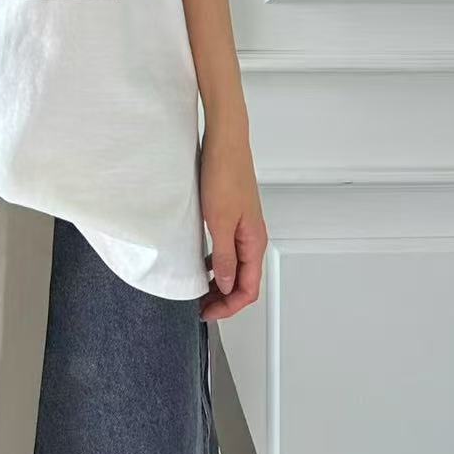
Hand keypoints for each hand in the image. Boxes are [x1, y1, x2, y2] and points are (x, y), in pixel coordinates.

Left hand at [198, 119, 267, 322]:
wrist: (225, 140)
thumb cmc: (224, 173)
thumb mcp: (219, 221)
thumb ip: (223, 256)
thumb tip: (225, 284)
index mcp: (254, 241)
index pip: (248, 289)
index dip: (229, 306)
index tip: (207, 312)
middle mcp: (253, 237)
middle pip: (244, 281)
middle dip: (224, 298)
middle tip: (200, 307)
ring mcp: (244, 226)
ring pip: (236, 266)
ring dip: (219, 282)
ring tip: (198, 290)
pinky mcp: (234, 215)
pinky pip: (229, 249)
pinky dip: (216, 262)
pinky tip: (201, 263)